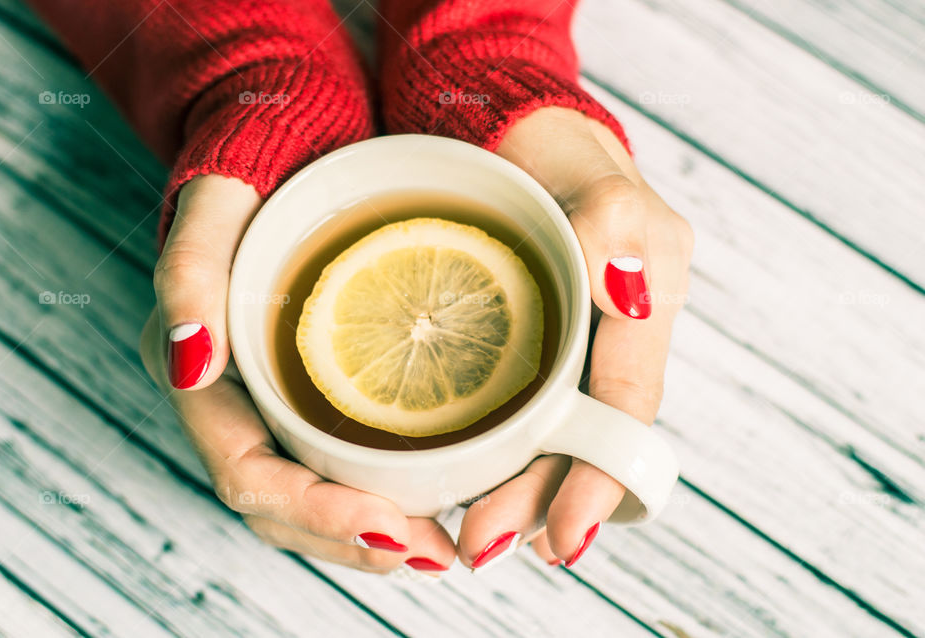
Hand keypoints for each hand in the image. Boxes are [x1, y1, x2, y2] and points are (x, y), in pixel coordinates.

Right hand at [141, 175, 455, 572]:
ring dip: (371, 533)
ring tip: (438, 551)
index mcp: (197, 369)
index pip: (247, 470)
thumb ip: (190, 272)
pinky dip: (381, 492)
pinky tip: (433, 498)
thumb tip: (188, 363)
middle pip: (282, 502)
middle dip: (351, 540)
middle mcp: (231, 399)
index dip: (313, 510)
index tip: (389, 526)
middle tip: (432, 556)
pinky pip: (339, 461)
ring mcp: (272, 397)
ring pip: (313, 494)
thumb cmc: (251, 171)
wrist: (285, 146)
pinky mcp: (313, 387)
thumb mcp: (216, 203)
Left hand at [454, 107, 693, 568]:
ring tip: (480, 531)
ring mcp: (575, 339)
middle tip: (485, 543)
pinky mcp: (536, 337)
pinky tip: (481, 480)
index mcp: (644, 306)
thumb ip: (615, 228)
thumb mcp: (595, 179)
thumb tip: (629, 298)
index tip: (563, 537)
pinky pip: (530, 404)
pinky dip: (510, 449)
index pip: (627, 410)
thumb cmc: (557, 152)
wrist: (516, 131)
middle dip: (540, 497)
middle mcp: (614, 334)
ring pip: (555, 431)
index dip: (598, 478)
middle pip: (585, 437)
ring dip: (522, 487)